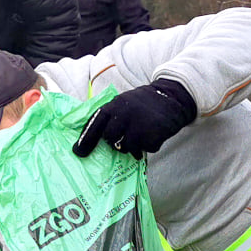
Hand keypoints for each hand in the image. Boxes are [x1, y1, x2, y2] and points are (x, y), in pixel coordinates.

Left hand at [72, 79, 196, 158]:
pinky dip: (148, 146)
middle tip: (123, 138)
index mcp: (115, 105)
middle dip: (114, 143)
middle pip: (110, 139)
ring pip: (126, 148)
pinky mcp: (153, 136)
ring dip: (133, 146)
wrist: (172, 97)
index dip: (86, 139)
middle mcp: (125, 115)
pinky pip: (145, 150)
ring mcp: (139, 126)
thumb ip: (111, 117)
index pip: (95, 123)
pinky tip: (153, 135)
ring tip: (141, 135)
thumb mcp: (124, 102)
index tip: (78, 152)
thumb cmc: (143, 103)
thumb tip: (93, 139)